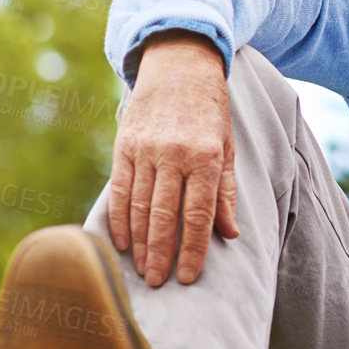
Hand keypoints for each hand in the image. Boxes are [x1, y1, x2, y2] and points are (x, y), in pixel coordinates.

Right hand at [108, 32, 238, 285]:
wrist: (179, 64)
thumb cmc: (210, 110)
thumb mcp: (227, 146)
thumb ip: (225, 191)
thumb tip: (229, 234)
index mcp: (205, 156)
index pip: (198, 213)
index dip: (192, 249)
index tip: (187, 277)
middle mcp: (174, 154)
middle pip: (165, 215)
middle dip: (161, 254)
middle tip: (159, 283)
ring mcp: (145, 150)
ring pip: (140, 206)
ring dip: (139, 243)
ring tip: (142, 271)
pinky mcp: (124, 145)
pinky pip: (120, 189)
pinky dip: (119, 218)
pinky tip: (120, 242)